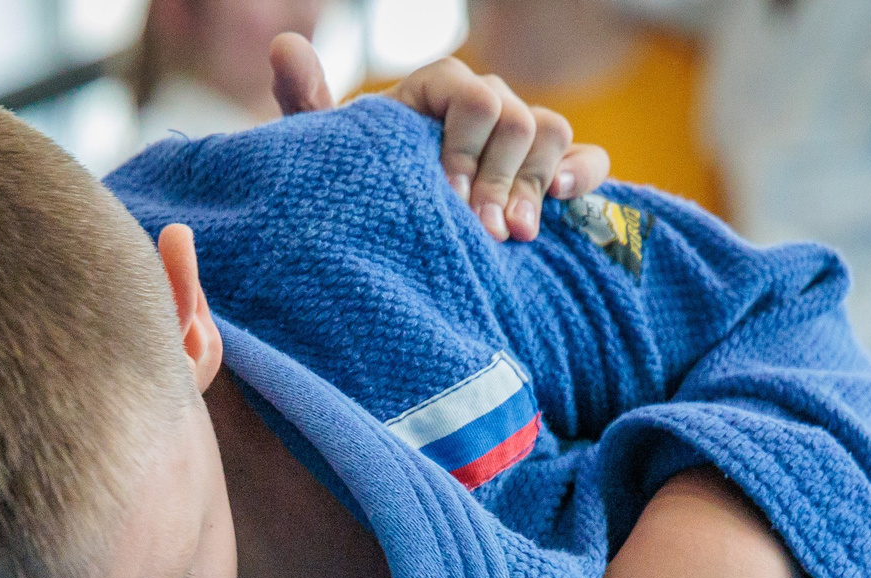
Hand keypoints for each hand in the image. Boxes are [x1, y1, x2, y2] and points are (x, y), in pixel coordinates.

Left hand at [269, 33, 612, 240]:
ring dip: (534, 184)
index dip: (462, 146)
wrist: (390, 239)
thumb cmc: (361, 191)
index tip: (446, 199)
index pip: (469, 94)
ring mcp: (519, 138)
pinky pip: (587, 158)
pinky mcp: (551, 173)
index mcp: (435, 93)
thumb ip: (307, 102)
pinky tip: (559, 200)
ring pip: (551, 132)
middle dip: (498, 177)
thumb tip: (283, 45)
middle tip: (481, 232)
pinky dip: (581, 173)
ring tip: (513, 234)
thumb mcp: (331, 154)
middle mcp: (483, 106)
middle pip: (514, 117)